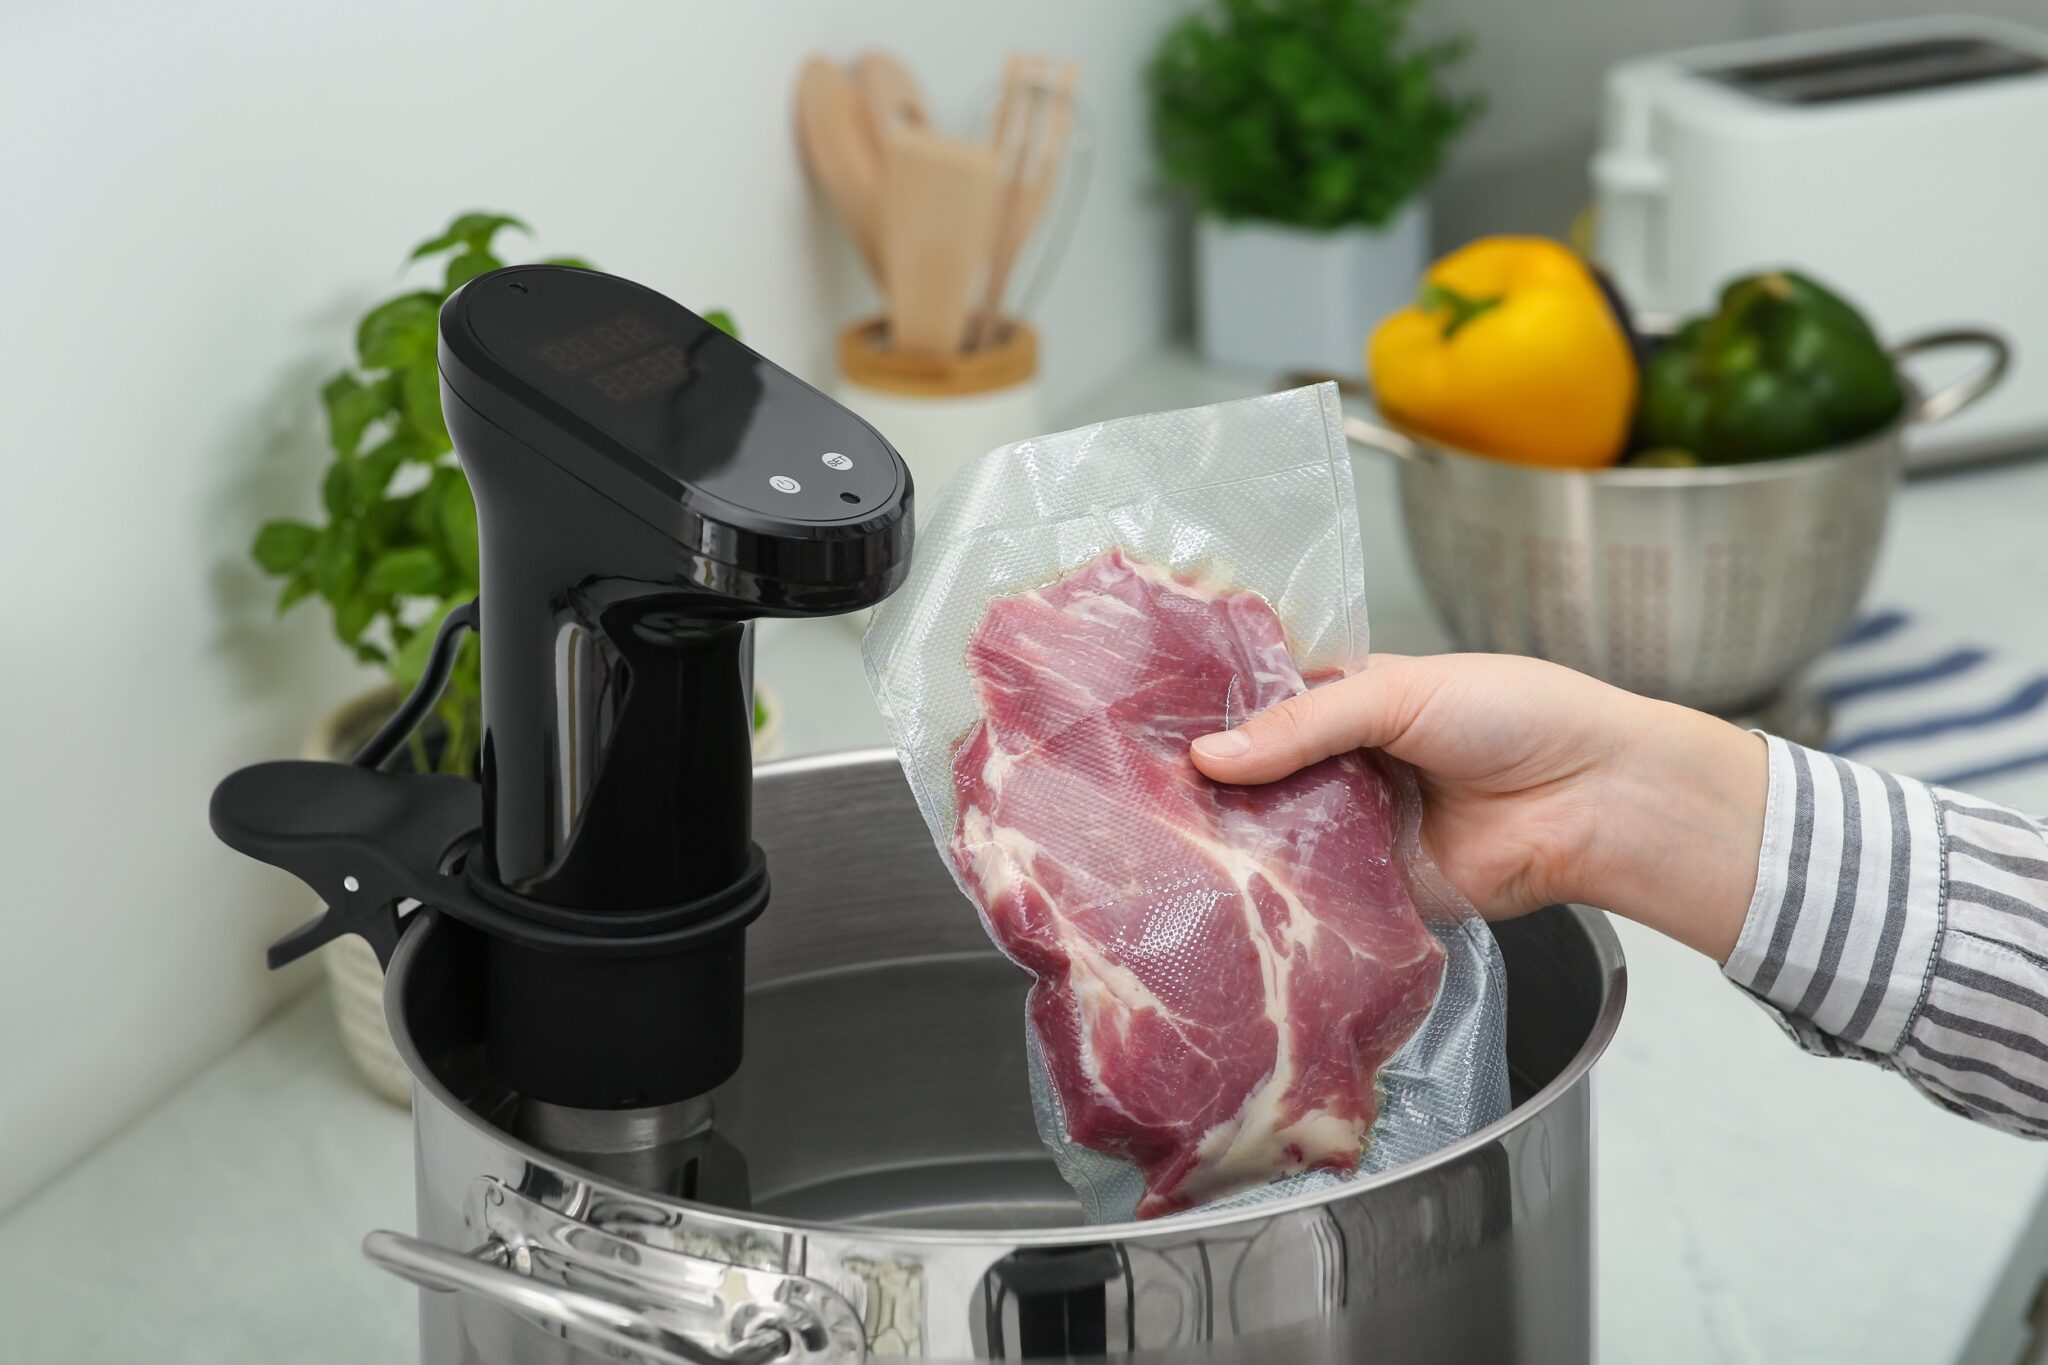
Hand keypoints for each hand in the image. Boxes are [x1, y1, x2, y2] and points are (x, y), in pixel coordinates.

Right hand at [1189, 653, 1766, 961]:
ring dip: (1231, 844)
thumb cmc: (1519, 716)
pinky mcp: (1372, 895)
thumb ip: (1304, 723)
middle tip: (1132, 792)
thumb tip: (1208, 756)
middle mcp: (1343, 767)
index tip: (1139, 722)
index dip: (1208, 714)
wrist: (1596, 800)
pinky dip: (1275, 901)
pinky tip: (1220, 895)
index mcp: (1348, 700)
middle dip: (1206, 787)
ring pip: (1272, 840)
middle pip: (1255, 778)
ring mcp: (1354, 833)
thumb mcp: (1400, 692)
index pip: (1260, 706)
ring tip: (1155, 844)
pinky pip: (1311, 900)